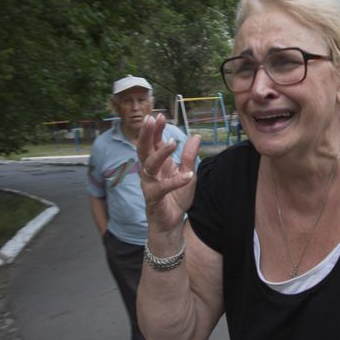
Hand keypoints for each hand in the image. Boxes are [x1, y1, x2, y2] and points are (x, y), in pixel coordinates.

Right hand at [137, 114, 200, 231]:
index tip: (159, 115)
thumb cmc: (176, 198)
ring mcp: (150, 184)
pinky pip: (163, 187)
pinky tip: (188, 176)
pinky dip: (176, 181)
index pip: (152, 143)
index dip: (155, 129)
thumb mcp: (188, 173)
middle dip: (146, 134)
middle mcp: (150, 172)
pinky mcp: (154, 198)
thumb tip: (195, 136)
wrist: (171, 223)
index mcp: (157, 164)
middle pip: (144, 149)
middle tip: (151, 119)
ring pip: (149, 165)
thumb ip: (189, 156)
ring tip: (172, 143)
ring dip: (160, 153)